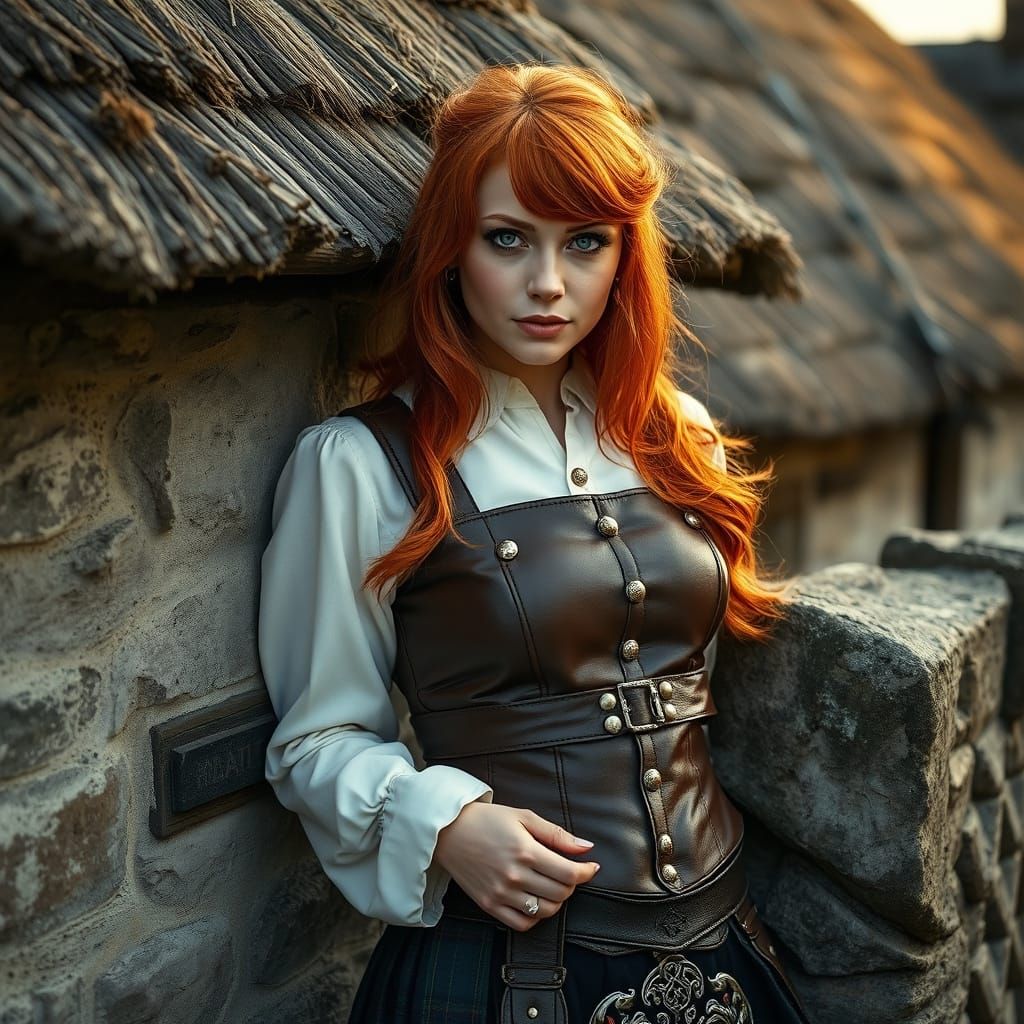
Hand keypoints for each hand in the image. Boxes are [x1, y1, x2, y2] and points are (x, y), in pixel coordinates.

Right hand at [434, 802, 600, 931]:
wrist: (449, 831)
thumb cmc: (487, 820)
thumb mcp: (523, 817)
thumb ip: (556, 834)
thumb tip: (586, 847)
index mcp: (526, 851)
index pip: (569, 873)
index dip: (586, 872)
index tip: (591, 867)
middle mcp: (515, 876)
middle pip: (560, 894)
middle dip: (572, 885)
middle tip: (569, 873)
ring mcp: (501, 894)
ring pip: (544, 911)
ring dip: (556, 901)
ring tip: (552, 886)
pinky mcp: (489, 905)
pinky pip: (522, 924)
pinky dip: (535, 916)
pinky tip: (535, 901)